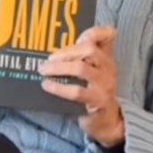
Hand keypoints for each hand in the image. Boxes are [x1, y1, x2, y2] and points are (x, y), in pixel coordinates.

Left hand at [40, 26, 124, 146]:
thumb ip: (81, 58)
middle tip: (49, 59)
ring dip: (59, 68)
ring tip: (44, 71)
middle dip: (65, 52)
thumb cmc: (94, 93)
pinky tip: (47, 86)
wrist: (107, 121)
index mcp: (106, 58)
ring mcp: (104, 85)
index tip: (76, 34)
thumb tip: (53, 50)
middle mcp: (108, 68)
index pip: (106, 36)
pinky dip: (59, 88)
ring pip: (81, 69)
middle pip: (89, 49)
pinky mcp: (97, 101)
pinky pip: (77, 92)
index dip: (93, 31)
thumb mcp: (93, 73)